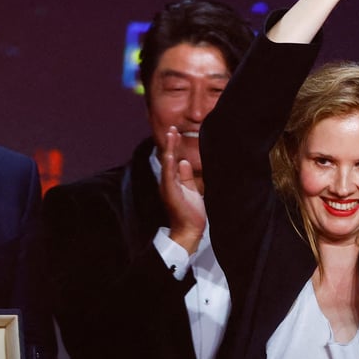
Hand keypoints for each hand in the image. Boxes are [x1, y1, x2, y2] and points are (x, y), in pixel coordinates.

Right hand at [160, 125, 206, 253]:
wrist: (189, 231)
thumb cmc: (191, 213)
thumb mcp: (191, 190)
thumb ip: (186, 176)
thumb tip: (184, 161)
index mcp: (173, 181)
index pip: (172, 159)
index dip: (173, 145)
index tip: (175, 131)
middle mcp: (168, 182)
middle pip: (168, 158)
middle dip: (170, 142)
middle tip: (171, 127)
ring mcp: (168, 186)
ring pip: (167, 163)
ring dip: (169, 148)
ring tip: (171, 134)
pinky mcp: (170, 192)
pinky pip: (169, 175)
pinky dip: (170, 163)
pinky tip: (171, 153)